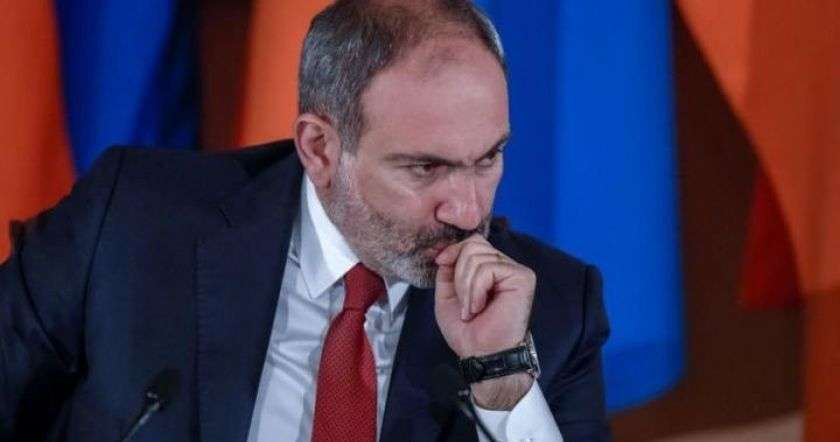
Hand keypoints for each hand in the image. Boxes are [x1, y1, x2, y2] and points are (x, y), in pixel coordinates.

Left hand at [434, 234, 535, 408]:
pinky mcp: (522, 278)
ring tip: (473, 309)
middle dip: (459, 276)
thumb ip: (447, 270)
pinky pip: (487, 269)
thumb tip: (446, 251)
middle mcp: (505, 266)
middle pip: (473, 245)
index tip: (441, 263)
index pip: (472, 242)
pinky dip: (476, 290)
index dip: (454, 250)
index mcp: (490, 268)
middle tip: (464, 304)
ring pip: (477, 257)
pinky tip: (481, 307)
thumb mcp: (447, 294)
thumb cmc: (468, 331)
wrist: (481, 354)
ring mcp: (515, 270)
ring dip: (466, 287)